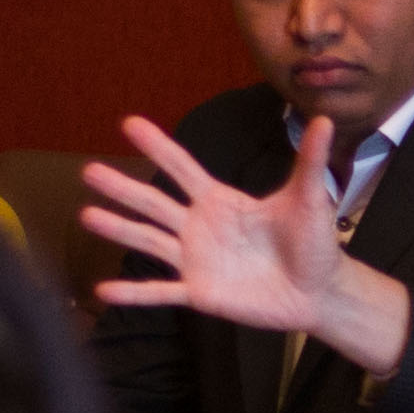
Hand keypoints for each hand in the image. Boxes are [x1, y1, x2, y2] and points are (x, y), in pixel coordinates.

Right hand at [81, 115, 413, 373]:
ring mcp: (196, 259)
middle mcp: (200, 226)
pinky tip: (103, 291)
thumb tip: (326, 120)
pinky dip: (134, 293)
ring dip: (120, 230)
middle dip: (123, 188)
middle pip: (155, 203)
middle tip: (89, 171)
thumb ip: (310, 161)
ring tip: (87, 216)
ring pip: (150, 242)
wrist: (319, 292)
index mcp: (221, 200)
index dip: (158, 146)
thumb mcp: (308, 200)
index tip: (128, 124)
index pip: (182, 168)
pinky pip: (161, 292)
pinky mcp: (200, 292)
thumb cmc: (313, 243)